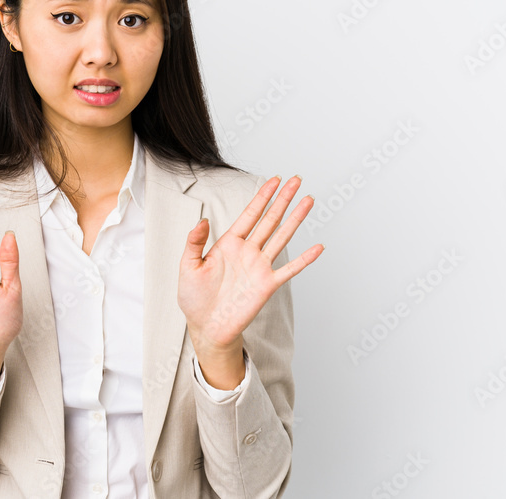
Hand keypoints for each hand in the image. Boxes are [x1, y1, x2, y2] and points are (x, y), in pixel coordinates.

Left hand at [178, 175, 323, 354]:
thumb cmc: (194, 298)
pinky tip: (318, 247)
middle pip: (270, 219)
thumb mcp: (187, 266)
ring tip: (308, 200)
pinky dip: (305, 259)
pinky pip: (290, 270)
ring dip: (296, 219)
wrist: (206, 326)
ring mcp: (260, 267)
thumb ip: (194, 242)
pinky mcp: (268, 285)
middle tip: (297, 180)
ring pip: (282, 237)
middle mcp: (248, 252)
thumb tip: (202, 220)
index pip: (250, 214)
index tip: (274, 180)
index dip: (262, 196)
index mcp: (229, 243)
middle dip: (283, 199)